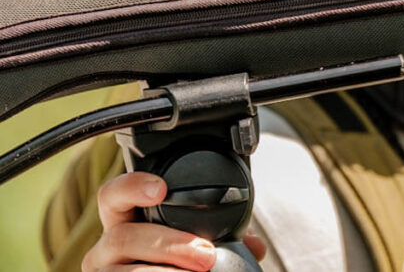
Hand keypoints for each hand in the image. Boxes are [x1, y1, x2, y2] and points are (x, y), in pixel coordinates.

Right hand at [82, 172, 265, 271]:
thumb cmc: (171, 258)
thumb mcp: (188, 240)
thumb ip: (218, 235)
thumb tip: (255, 246)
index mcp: (125, 220)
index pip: (113, 194)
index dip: (132, 187)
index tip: (161, 189)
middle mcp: (106, 247)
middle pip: (123, 237)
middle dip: (168, 244)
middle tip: (206, 254)